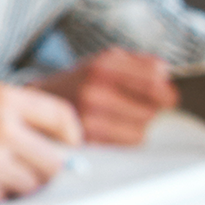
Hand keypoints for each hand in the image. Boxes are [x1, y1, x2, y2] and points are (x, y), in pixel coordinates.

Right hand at [0, 86, 81, 204]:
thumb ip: (1, 117)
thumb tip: (42, 143)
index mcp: (0, 98)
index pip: (62, 119)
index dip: (68, 139)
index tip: (62, 149)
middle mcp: (2, 128)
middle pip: (55, 162)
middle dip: (43, 171)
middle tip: (23, 174)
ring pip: (32, 187)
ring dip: (16, 189)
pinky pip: (4, 204)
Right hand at [32, 50, 175, 144]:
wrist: (37, 104)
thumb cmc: (77, 83)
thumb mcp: (102, 60)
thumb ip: (137, 62)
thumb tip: (165, 71)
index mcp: (102, 66)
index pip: (154, 81)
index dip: (167, 91)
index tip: (167, 96)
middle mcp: (94, 90)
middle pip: (151, 109)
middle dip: (150, 110)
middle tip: (138, 108)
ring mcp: (89, 117)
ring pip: (142, 130)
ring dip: (139, 126)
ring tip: (123, 119)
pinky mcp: (87, 139)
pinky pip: (128, 143)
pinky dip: (127, 138)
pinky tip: (114, 130)